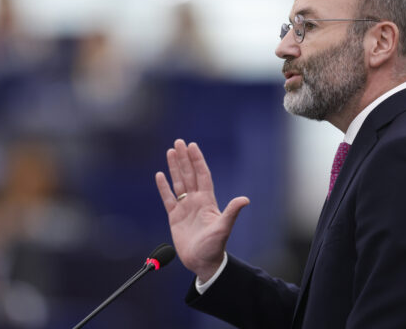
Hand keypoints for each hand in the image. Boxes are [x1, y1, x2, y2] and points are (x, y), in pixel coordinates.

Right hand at [155, 139, 249, 281]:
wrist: (203, 262)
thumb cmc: (215, 247)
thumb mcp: (223, 228)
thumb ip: (231, 212)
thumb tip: (245, 199)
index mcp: (207, 201)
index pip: (202, 175)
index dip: (197, 160)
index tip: (192, 146)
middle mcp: (196, 201)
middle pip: (188, 174)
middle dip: (184, 158)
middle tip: (178, 142)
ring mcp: (185, 207)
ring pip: (178, 182)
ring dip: (174, 167)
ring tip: (170, 152)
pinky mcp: (175, 217)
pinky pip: (168, 198)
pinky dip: (163, 187)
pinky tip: (160, 175)